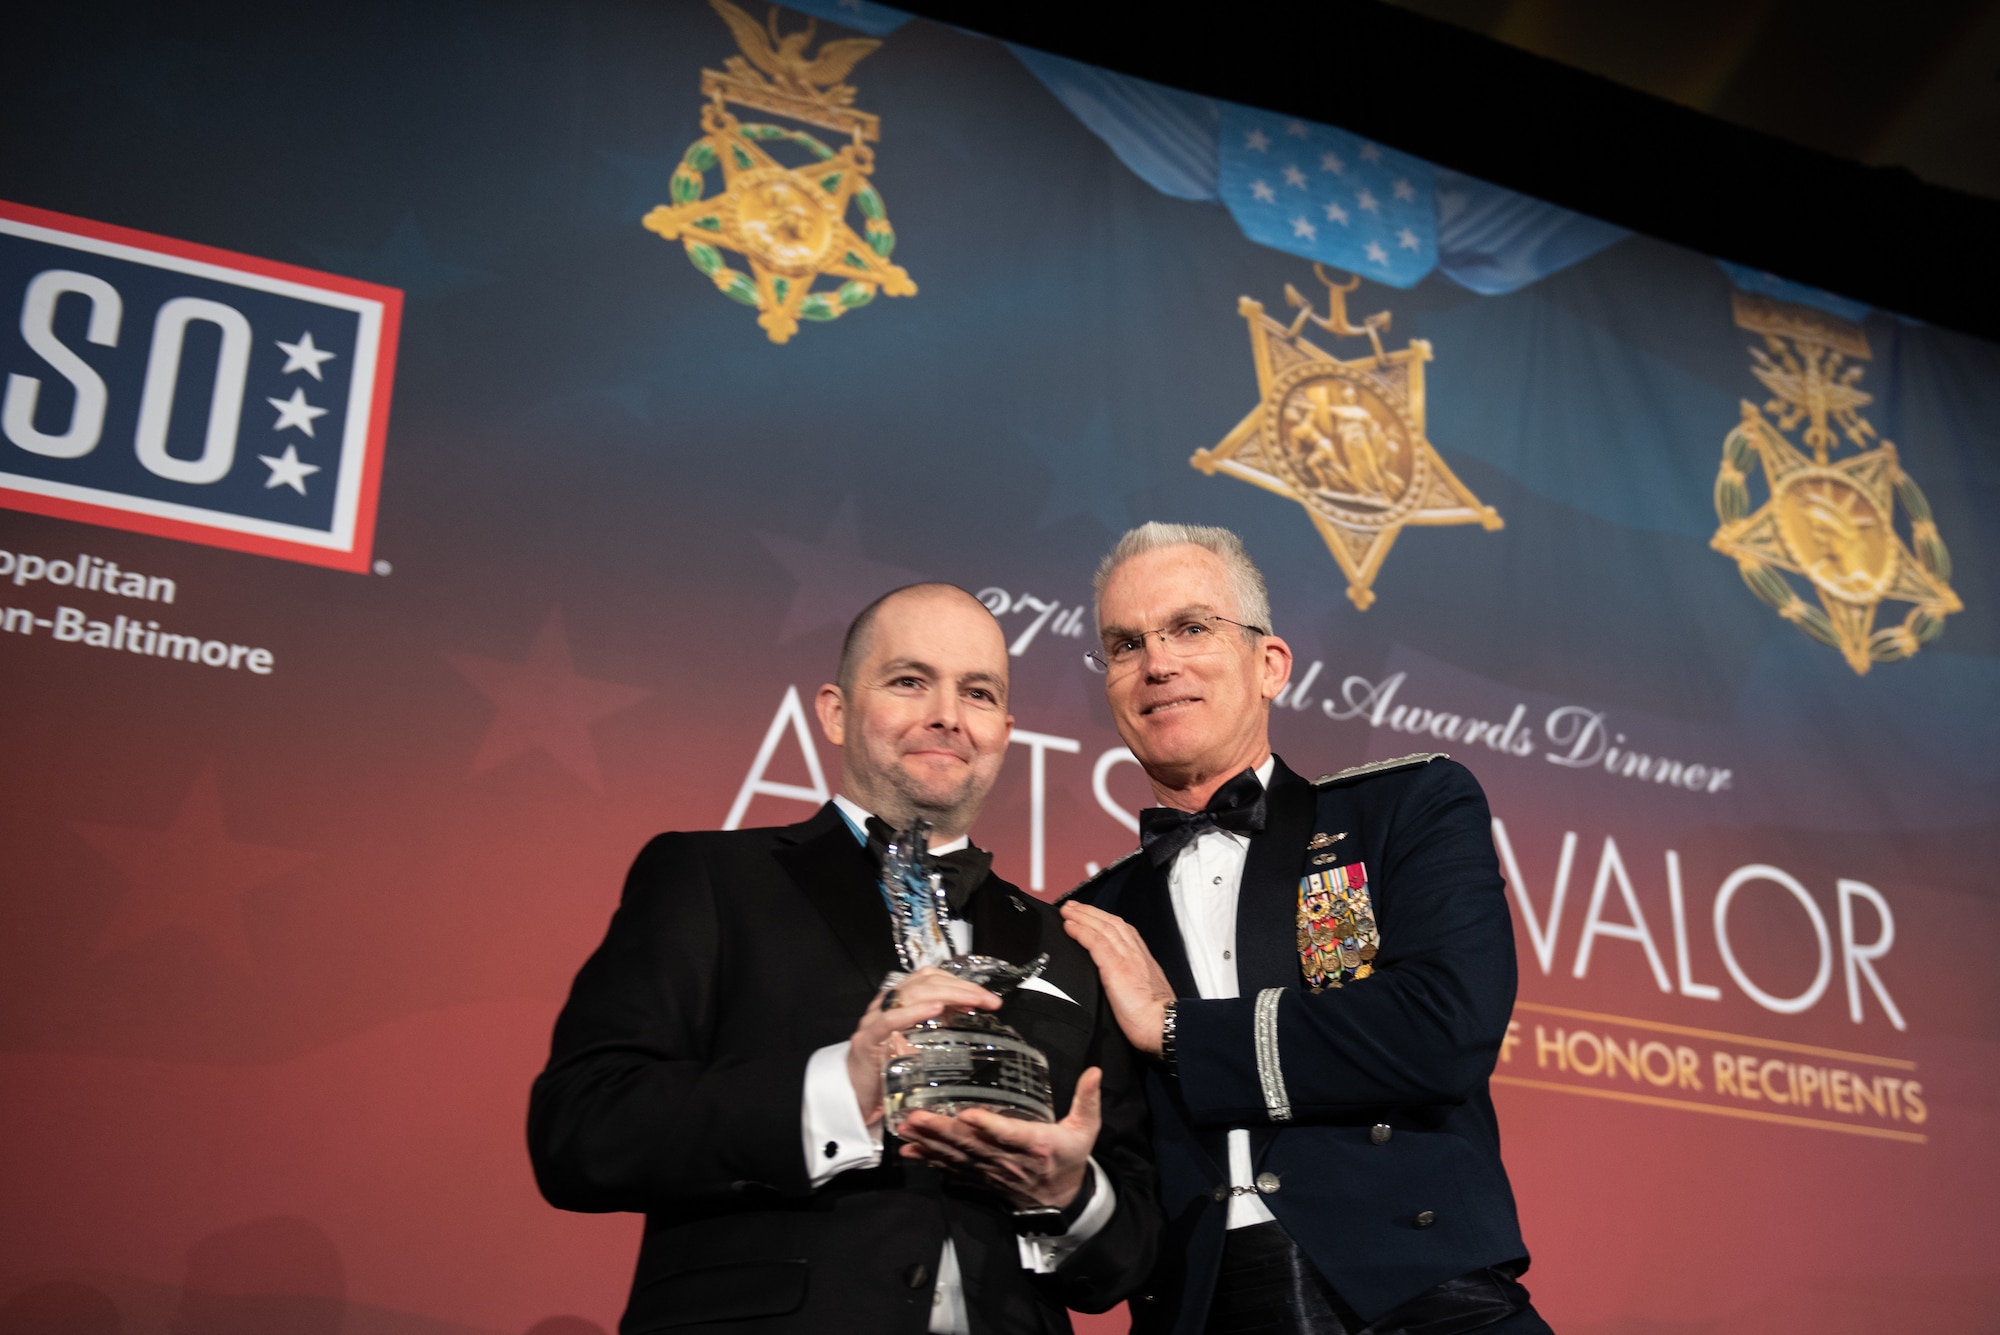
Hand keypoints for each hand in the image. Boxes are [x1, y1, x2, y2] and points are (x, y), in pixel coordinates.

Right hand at [846, 967, 1000, 1125]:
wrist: (853, 1098)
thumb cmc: (885, 1071)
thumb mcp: (915, 1046)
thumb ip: (933, 1030)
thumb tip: (970, 1018)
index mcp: (897, 1003)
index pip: (929, 979)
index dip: (959, 982)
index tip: (986, 997)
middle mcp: (884, 1005)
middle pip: (924, 983)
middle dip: (961, 988)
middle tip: (989, 1000)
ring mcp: (874, 1020)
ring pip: (911, 994)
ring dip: (947, 994)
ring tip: (972, 1001)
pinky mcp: (868, 1041)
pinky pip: (889, 1020)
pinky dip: (913, 1012)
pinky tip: (935, 1009)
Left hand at [898, 1067, 1102, 1208]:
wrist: (1062, 1200)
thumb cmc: (1071, 1158)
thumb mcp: (1086, 1130)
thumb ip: (1087, 1100)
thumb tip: (1094, 1071)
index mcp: (1036, 1145)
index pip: (1009, 1134)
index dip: (988, 1126)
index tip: (967, 1114)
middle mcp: (1009, 1160)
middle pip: (972, 1145)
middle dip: (942, 1131)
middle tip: (916, 1117)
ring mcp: (992, 1171)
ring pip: (957, 1156)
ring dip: (929, 1144)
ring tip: (905, 1129)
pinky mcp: (981, 1176)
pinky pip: (952, 1169)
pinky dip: (929, 1161)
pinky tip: (908, 1152)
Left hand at [1060, 902, 1175, 1055]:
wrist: (1163, 1025)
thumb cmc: (1155, 1019)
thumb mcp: (1146, 993)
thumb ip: (1132, 982)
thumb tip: (1118, 984)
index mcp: (1143, 959)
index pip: (1123, 930)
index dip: (1105, 919)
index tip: (1091, 915)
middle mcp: (1136, 953)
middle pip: (1111, 923)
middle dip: (1090, 912)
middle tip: (1072, 906)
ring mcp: (1126, 958)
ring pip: (1102, 928)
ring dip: (1082, 916)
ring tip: (1066, 911)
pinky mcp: (1116, 967)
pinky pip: (1095, 942)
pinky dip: (1081, 931)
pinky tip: (1070, 927)